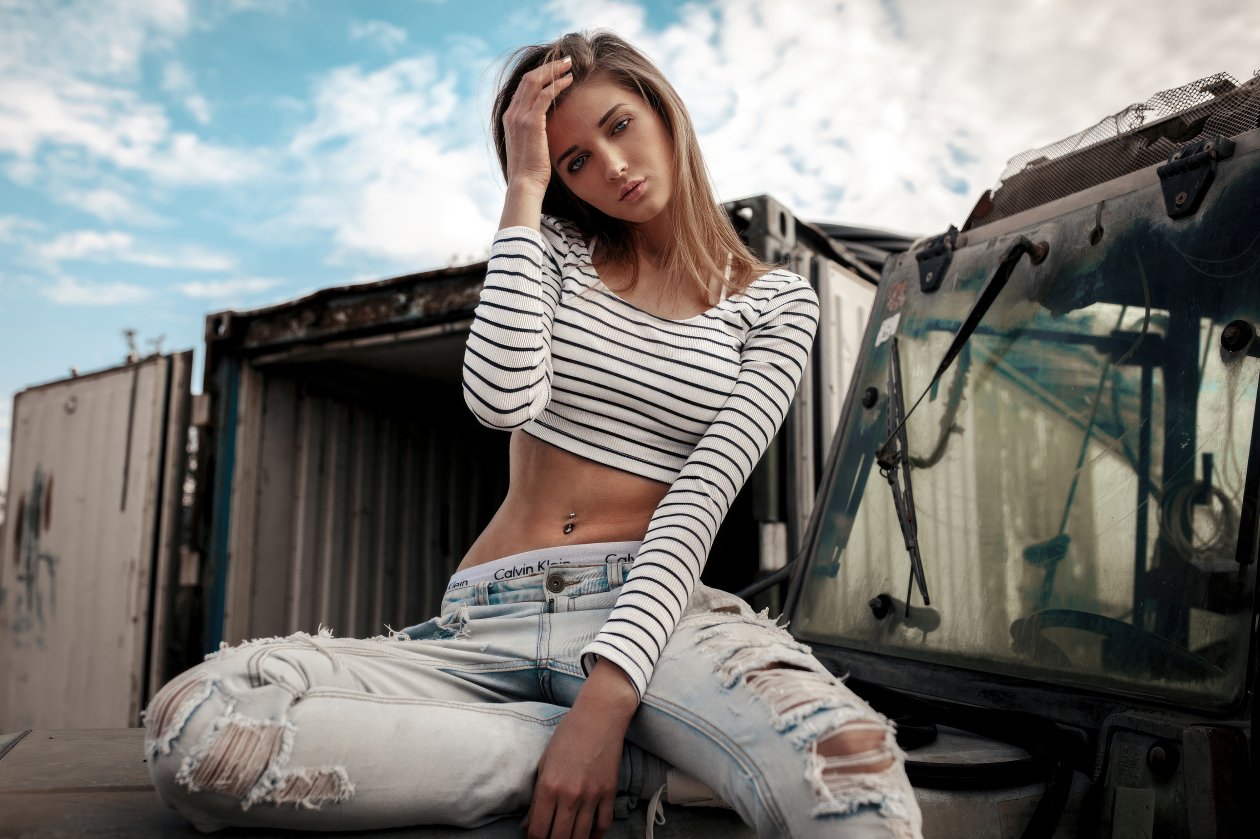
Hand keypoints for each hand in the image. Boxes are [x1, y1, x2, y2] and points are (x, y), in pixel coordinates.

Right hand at [501, 57, 574, 192]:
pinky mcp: (532, 122)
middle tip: (565, 61)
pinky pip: (546, 95)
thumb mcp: (528, 146)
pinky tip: (569, 81)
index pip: (523, 87)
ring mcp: (520, 117)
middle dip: (547, 67)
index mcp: (509, 117)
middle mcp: (512, 113)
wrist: (524, 184)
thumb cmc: (530, 170)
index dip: (539, 74)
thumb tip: (545, 128)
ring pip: (536, 81)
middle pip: (528, 78)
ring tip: (569, 65)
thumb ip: (532, 132)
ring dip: (554, 70)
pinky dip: (558, 84)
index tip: (554, 70)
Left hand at [523, 661, 638, 838]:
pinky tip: (588, 835)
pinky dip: (595, 835)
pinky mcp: (609, 793)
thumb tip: (527, 824)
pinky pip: (603, 825)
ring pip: (581, 836)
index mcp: (548, 786)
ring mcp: (592, 796)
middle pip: (558, 838)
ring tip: (567, 838)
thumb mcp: (544, 762)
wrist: (599, 716)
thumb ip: (536, 797)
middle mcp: (569, 795)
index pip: (537, 830)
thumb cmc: (568, 735)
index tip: (535, 838)